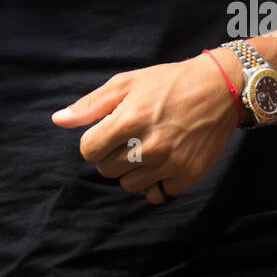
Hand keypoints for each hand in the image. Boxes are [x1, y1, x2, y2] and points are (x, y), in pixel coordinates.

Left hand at [52, 53, 238, 204]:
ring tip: (145, 148)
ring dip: (132, 170)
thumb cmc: (167, 83)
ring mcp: (168, 164)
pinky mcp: (187, 176)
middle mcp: (147, 146)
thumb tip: (58, 120)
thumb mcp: (126, 83)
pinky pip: (156, 193)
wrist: (218, 89)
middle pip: (106, 169)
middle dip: (112, 154)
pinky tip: (163, 161)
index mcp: (128, 120)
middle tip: (130, 137)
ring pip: (128, 185)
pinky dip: (156, 181)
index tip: (107, 132)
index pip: (88, 150)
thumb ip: (90, 105)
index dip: (94, 141)